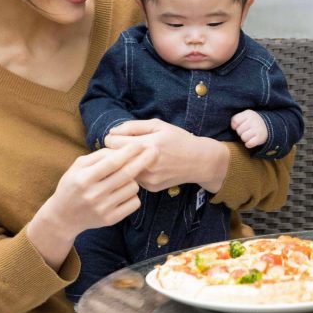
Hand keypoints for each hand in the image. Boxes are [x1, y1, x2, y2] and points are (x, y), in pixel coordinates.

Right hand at [28, 143, 155, 268]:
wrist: (63, 217)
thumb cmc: (73, 185)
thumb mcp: (78, 166)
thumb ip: (99, 155)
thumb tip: (121, 148)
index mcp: (84, 178)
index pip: (112, 162)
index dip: (129, 151)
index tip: (141, 143)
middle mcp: (94, 194)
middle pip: (127, 174)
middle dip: (143, 160)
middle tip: (154, 150)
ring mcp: (103, 209)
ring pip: (133, 188)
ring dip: (133, 180)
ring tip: (124, 178)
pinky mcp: (111, 219)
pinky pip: (134, 203)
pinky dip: (133, 195)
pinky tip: (124, 192)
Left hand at [105, 119, 229, 192]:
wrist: (200, 161)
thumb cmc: (179, 139)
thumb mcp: (159, 125)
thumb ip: (133, 126)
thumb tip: (112, 132)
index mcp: (148, 145)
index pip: (112, 142)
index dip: (112, 138)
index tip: (118, 138)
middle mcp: (146, 164)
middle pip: (114, 158)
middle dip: (115, 152)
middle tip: (122, 148)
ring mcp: (148, 178)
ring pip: (123, 170)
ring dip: (125, 164)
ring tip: (136, 157)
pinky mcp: (150, 188)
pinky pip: (134, 179)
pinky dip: (136, 172)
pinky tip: (148, 167)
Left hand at [231, 110, 267, 148]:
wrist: (267, 126)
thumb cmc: (252, 122)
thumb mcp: (245, 116)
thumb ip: (237, 119)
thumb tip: (232, 127)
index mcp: (248, 114)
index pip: (235, 121)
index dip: (234, 125)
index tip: (239, 126)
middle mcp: (254, 120)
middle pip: (239, 130)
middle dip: (241, 132)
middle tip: (246, 131)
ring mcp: (257, 129)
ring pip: (243, 138)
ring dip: (245, 138)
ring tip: (249, 135)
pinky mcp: (260, 138)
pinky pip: (249, 144)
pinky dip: (249, 144)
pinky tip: (251, 140)